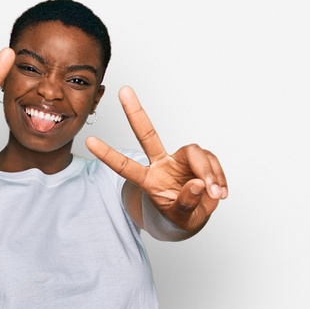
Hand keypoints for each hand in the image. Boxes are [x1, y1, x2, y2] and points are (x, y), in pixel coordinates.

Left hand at [86, 86, 226, 231]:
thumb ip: (185, 203)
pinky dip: (218, 177)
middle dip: (135, 113)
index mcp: (149, 180)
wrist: (196, 216)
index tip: (89, 141)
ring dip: (208, 173)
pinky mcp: (199, 159)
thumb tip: (197, 183)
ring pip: (195, 153)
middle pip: (147, 134)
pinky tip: (219, 191)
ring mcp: (180, 160)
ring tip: (216, 194)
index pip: (126, 167)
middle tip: (123, 91)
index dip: (109, 155)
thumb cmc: (180, 216)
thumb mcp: (180, 218)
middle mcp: (161, 164)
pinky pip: (212, 162)